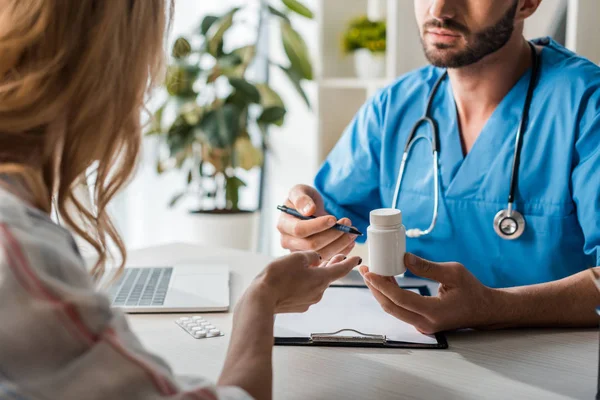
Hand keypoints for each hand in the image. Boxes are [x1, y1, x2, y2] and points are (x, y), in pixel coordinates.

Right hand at [251, 251, 361, 313]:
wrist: (261, 299)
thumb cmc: (278, 277)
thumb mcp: (297, 257)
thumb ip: (311, 255)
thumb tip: (315, 258)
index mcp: (322, 278)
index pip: (342, 269)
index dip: (351, 263)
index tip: (358, 259)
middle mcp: (319, 292)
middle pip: (329, 276)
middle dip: (333, 265)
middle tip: (339, 255)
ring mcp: (309, 300)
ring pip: (317, 283)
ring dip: (318, 273)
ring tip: (315, 263)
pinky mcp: (299, 305)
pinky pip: (307, 290)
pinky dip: (306, 282)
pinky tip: (298, 276)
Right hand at [277, 184, 357, 259]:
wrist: (308, 209)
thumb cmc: (303, 199)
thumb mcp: (300, 191)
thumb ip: (301, 198)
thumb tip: (308, 210)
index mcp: (284, 225)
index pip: (300, 230)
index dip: (318, 226)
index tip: (333, 219)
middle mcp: (288, 241)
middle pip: (312, 245)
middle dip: (333, 235)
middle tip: (347, 223)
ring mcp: (299, 251)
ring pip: (322, 254)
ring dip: (340, 244)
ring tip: (352, 232)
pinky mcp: (311, 258)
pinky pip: (328, 258)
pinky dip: (342, 250)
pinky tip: (350, 241)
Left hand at [359, 253, 498, 333]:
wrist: (484, 310)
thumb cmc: (472, 290)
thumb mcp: (454, 272)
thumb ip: (428, 267)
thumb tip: (404, 258)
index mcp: (434, 311)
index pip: (400, 299)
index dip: (382, 285)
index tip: (370, 273)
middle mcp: (426, 323)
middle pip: (391, 307)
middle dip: (375, 289)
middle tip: (365, 271)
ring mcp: (423, 325)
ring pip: (394, 310)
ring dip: (381, 292)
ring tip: (372, 275)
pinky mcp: (421, 323)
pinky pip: (400, 310)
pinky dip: (390, 296)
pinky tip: (386, 282)